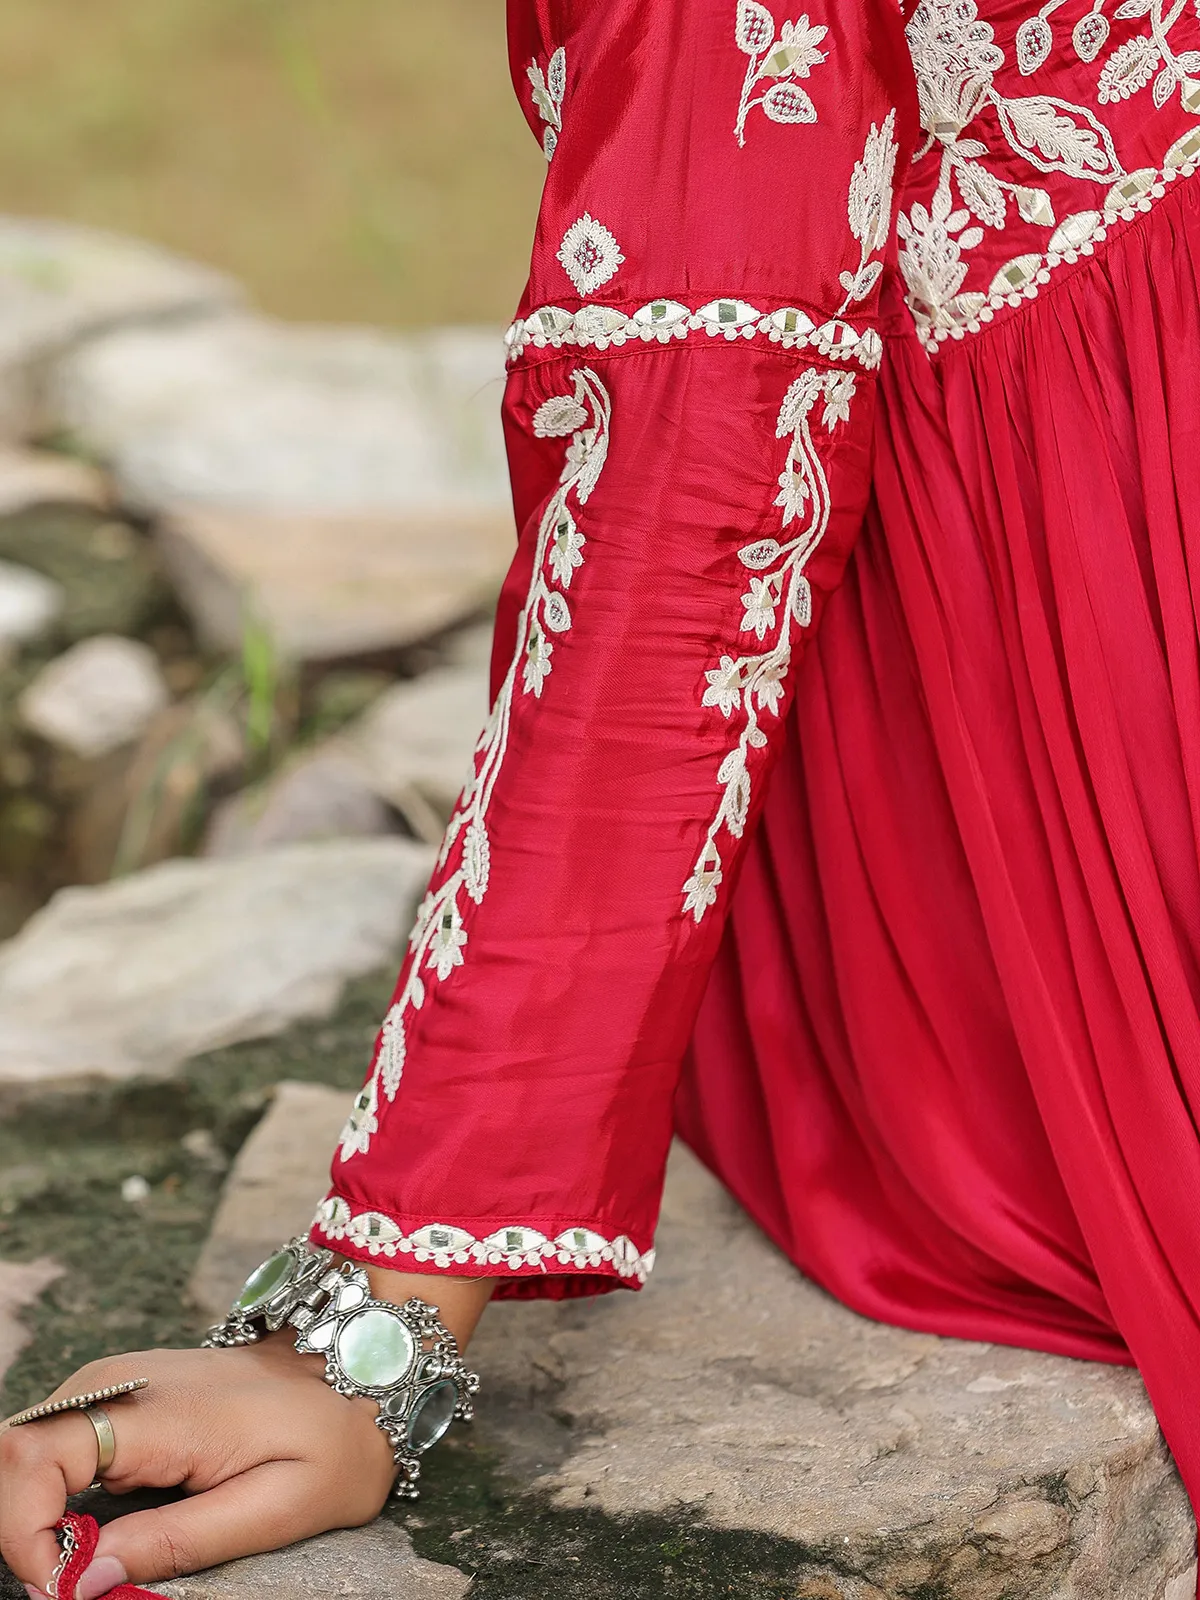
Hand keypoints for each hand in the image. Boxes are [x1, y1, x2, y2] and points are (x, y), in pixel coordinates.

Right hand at [0, 1267, 492, 1598]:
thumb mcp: (277, 1508)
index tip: (60, 1591)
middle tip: (72, 1589)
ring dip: (35, 1520)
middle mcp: (122, 1383)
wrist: (354, 1369)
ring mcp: (117, 1382)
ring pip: (27, 1452)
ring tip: (85, 1568)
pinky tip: (92, 1535)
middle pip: (15, 1455)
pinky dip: (52, 1499)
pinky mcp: (120, 1394)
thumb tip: (81, 1581)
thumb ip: (176, 1543)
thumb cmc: (328, 1437)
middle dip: (22, 1533)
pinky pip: (56, 1446)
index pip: (35, 1457)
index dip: (23, 1533)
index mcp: (160, 1410)